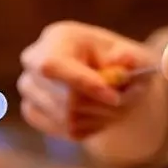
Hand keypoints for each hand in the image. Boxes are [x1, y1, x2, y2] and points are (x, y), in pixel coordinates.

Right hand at [18, 22, 151, 139]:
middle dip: (101, 105)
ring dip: (100, 117)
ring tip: (113, 105)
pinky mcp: (32, 111)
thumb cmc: (124, 65)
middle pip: (64, 98)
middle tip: (124, 102)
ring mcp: (29, 87)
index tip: (113, 98)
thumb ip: (133, 58)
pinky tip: (97, 113)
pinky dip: (90, 128)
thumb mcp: (137, 57)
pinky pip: (66, 130)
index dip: (82, 83)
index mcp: (58, 37)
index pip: (54, 64)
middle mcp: (34, 60)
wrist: (112, 84)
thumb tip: (122, 61)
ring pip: (67, 118)